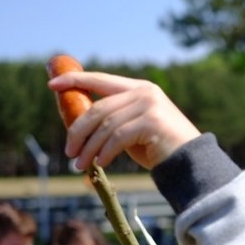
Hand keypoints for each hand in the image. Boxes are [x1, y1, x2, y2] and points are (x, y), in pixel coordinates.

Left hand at [47, 72, 200, 169]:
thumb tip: (79, 125)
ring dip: (89, 147)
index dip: (75, 80)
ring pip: (105, 124)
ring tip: (80, 164)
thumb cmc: (161, 149)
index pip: (101, 79)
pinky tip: (100, 164)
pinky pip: (117, 137)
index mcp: (140, 88)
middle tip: (68, 151)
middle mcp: (144, 92)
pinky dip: (105, 152)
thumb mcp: (134, 129)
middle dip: (78, 130)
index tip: (52, 86)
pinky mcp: (151, 122)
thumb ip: (114, 119)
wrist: (192, 163)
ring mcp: (149, 105)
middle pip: (99, 107)